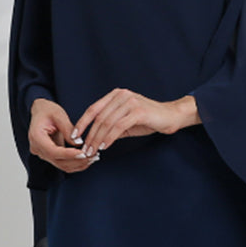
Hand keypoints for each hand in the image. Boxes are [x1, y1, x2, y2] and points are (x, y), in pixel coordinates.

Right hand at [28, 98, 99, 172]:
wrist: (40, 111)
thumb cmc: (47, 110)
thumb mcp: (59, 115)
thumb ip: (67, 129)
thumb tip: (78, 143)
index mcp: (36, 137)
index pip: (52, 151)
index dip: (68, 154)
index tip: (83, 153)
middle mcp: (37, 148)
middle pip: (58, 161)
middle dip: (77, 160)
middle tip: (93, 156)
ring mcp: (43, 154)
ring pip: (61, 165)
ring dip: (78, 164)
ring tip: (93, 158)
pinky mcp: (50, 155)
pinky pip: (63, 163)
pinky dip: (75, 163)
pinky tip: (87, 159)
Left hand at [70, 89, 199, 160]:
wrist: (171, 116)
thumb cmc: (148, 119)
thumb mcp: (126, 122)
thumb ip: (111, 126)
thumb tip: (94, 139)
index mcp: (116, 95)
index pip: (93, 109)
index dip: (82, 123)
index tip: (74, 136)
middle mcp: (121, 95)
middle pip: (99, 117)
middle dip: (90, 135)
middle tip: (84, 150)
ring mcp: (130, 102)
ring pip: (107, 123)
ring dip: (98, 139)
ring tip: (93, 151)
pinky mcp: (138, 111)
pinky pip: (118, 127)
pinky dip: (109, 138)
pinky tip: (105, 146)